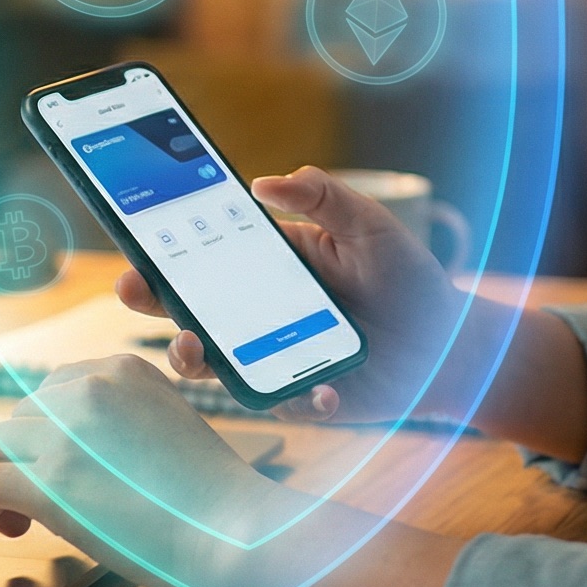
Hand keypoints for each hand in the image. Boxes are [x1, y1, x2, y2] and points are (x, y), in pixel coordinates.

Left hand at [0, 355, 300, 586]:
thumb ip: (119, 420)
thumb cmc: (212, 493)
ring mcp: (67, 433)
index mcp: (120, 369)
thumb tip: (68, 448)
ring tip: (32, 515)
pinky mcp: (51, 481)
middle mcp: (88, 388)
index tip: (74, 466)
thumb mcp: (166, 423)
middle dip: (31, 457)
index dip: (53, 433)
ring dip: (9, 478)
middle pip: (21, 417)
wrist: (235, 528)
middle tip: (63, 498)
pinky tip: (16, 527)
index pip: (53, 390)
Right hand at [115, 166, 471, 423]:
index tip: (136, 247)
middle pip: (189, 312)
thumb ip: (323, 196)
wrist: (451, 342)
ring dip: (195, 359)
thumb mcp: (369, 225)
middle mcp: (260, 316)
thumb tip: (263, 181)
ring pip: (215, 366)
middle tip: (138, 293)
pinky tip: (321, 389)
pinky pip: (287, 405)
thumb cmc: (405, 277)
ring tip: (196, 347)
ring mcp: (276, 360)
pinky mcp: (306, 398)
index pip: (202, 259)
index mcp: (268, 267)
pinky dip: (298, 400)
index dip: (161, 255)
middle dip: (154, 304)